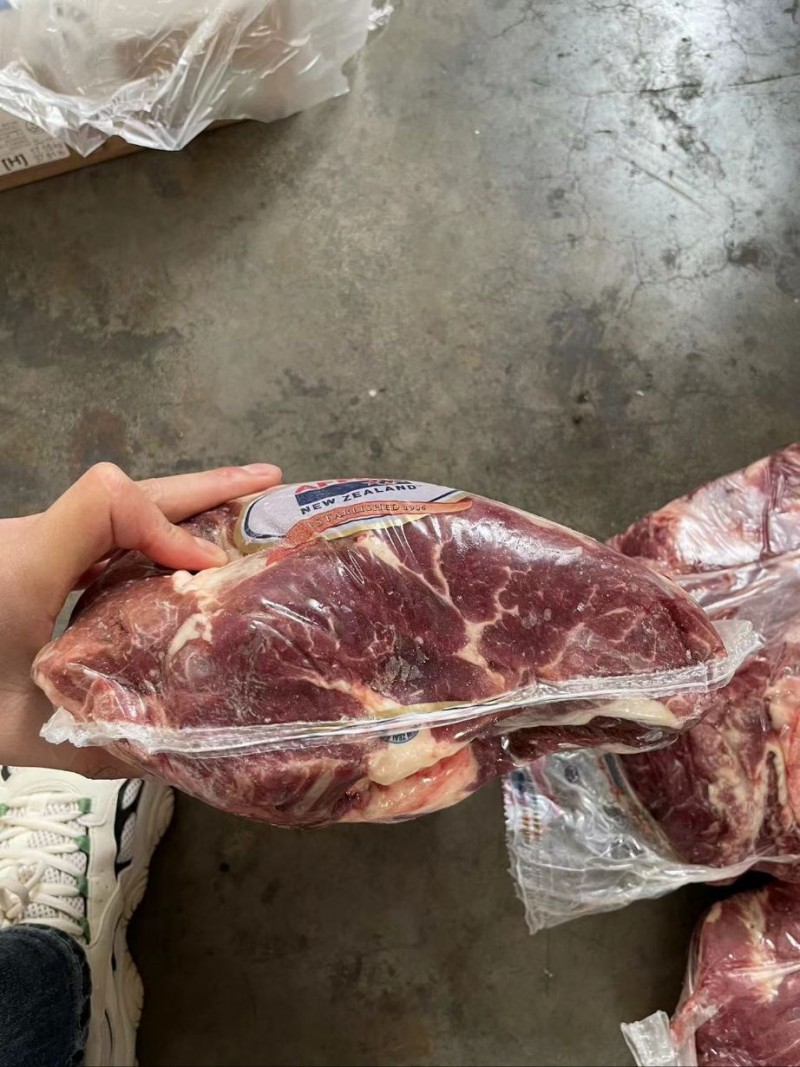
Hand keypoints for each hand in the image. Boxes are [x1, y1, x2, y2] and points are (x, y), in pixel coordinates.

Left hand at [0, 462, 280, 777]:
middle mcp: (34, 542)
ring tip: (244, 508)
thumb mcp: (20, 734)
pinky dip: (154, 535)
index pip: (110, 504)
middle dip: (205, 487)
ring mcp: (34, 547)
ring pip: (118, 509)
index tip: (211, 573)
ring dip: (183, 507)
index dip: (172, 528)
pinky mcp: (34, 561)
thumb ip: (101, 744)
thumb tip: (185, 754)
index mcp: (28, 569)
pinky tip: (185, 557)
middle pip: (126, 489)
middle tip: (271, 482)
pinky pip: (103, 536)